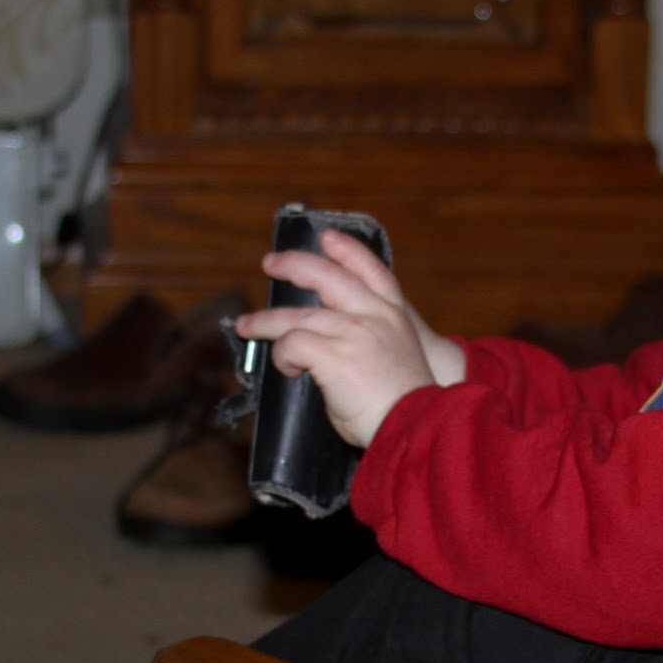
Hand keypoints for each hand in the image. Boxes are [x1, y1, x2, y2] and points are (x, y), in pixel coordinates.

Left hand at [234, 229, 465, 447]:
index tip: (327, 238)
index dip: (347, 250)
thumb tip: (330, 344)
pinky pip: (292, 344)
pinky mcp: (333, 355)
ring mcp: (352, 332)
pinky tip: (288, 370)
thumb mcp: (398, 356)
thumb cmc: (406, 403)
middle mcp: (375, 316)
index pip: (371, 269)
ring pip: (296, 316)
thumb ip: (369, 340)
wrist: (416, 425)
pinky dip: (282, 357)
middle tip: (271, 263)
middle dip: (294, 265)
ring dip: (265, 321)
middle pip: (327, 276)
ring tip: (246, 325)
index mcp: (394, 316)